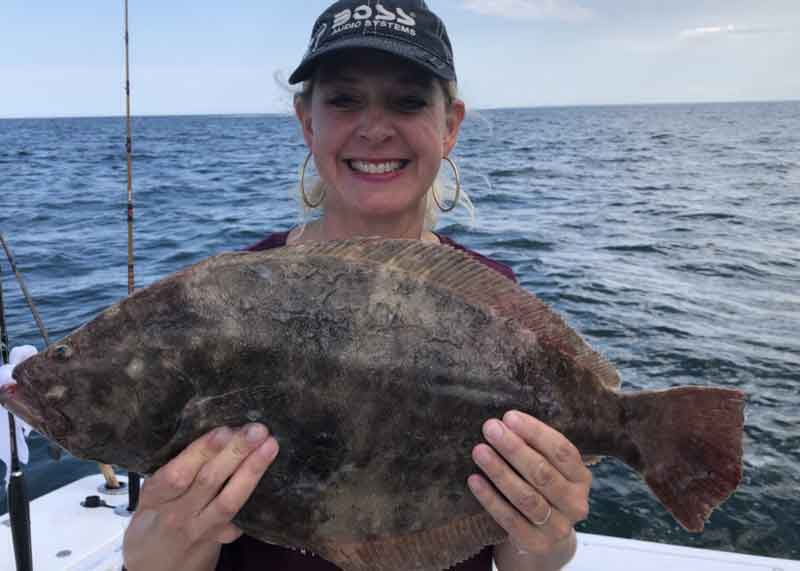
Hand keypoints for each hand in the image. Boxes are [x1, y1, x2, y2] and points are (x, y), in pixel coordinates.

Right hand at [123, 424, 278, 570]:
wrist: (155, 569)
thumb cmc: (155, 519)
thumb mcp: (150, 496)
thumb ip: (175, 468)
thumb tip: (218, 430)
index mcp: (155, 498)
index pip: (177, 474)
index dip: (202, 452)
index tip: (224, 430)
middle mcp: (177, 514)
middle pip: (208, 482)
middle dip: (236, 453)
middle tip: (257, 430)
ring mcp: (201, 529)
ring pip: (229, 500)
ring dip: (252, 471)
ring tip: (270, 446)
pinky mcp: (220, 539)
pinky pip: (241, 518)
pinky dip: (258, 498)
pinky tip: (274, 476)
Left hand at [468, 411, 589, 568]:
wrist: (544, 537)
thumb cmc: (542, 489)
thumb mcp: (549, 468)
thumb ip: (536, 448)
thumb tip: (506, 422)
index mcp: (582, 478)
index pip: (562, 451)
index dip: (535, 432)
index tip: (509, 417)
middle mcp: (576, 503)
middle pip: (543, 472)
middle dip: (514, 448)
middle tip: (490, 429)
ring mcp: (558, 527)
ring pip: (526, 497)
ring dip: (500, 471)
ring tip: (479, 451)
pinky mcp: (536, 543)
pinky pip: (510, 519)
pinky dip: (490, 498)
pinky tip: (474, 480)